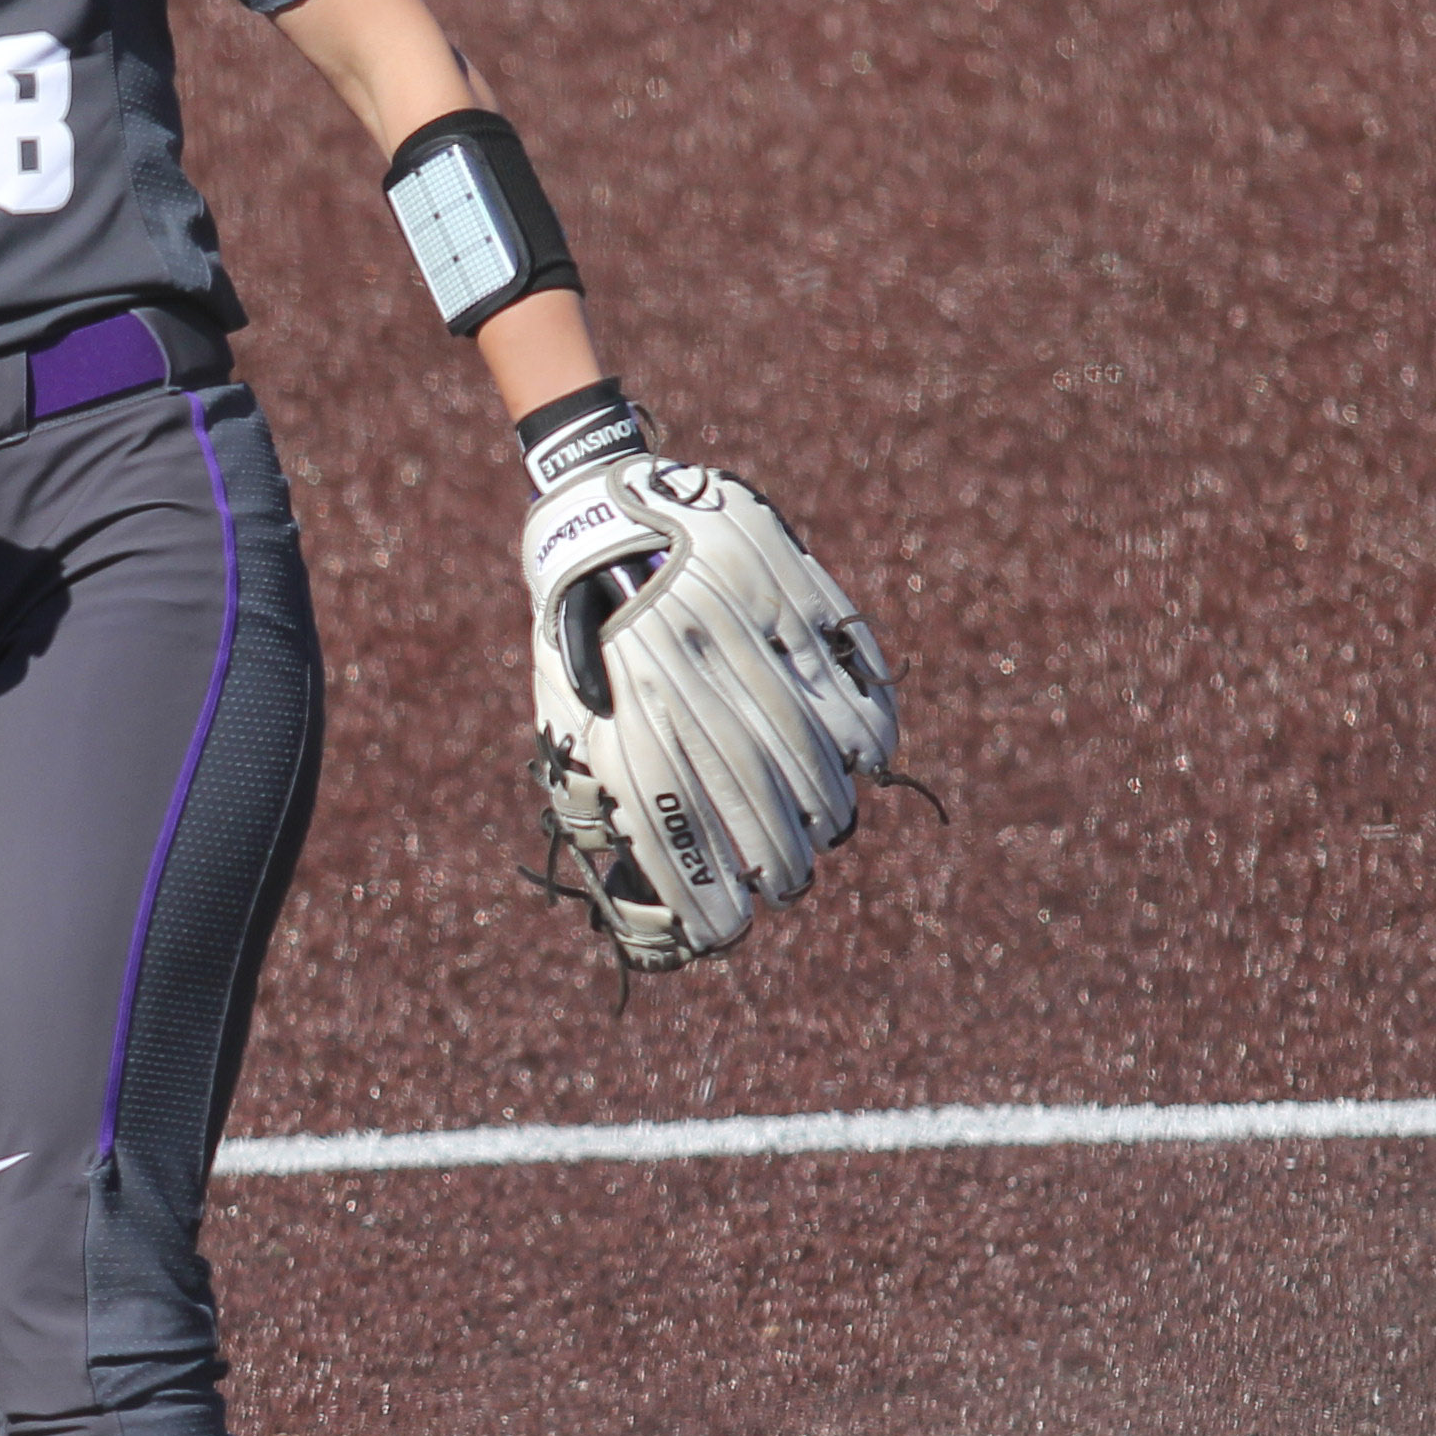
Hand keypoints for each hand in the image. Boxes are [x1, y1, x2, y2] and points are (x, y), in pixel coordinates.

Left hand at [519, 454, 907, 973]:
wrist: (600, 504)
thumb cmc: (580, 632)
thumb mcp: (565, 707)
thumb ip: (600, 786)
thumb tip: (638, 887)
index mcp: (617, 700)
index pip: (666, 817)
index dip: (701, 885)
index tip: (726, 931)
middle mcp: (676, 668)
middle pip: (745, 782)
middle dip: (773, 852)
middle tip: (788, 887)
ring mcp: (733, 621)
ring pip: (800, 729)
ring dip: (823, 796)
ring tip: (828, 835)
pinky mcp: (776, 580)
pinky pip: (838, 661)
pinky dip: (863, 714)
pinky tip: (869, 757)